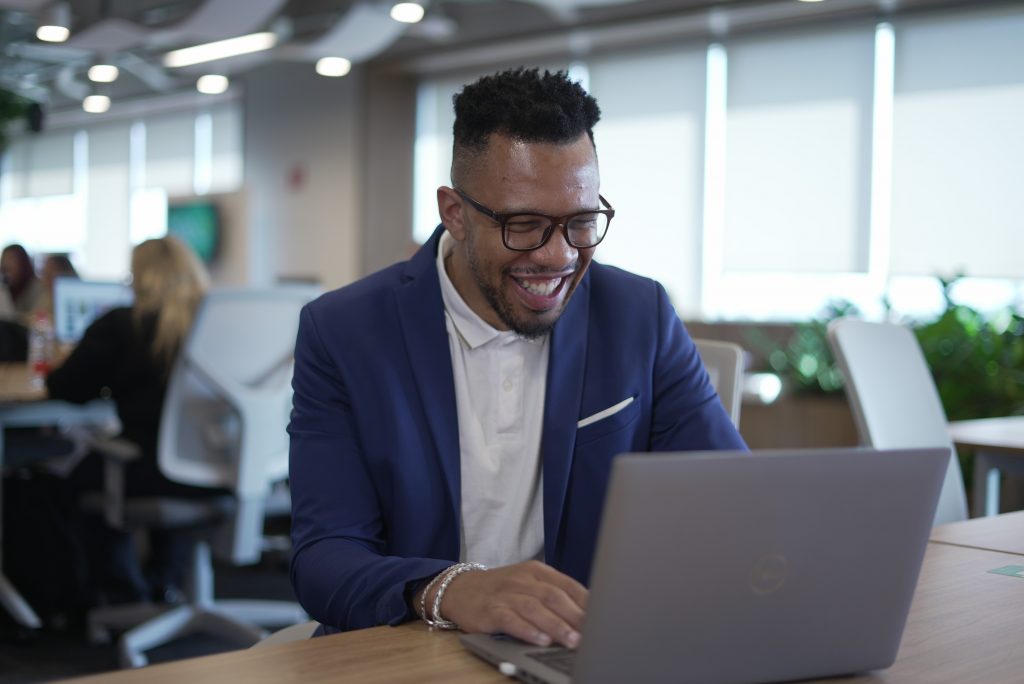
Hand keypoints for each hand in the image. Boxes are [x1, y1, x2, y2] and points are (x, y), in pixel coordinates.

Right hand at [436, 560, 587, 647]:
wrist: (460, 588)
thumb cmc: (502, 590)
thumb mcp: (529, 585)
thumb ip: (554, 596)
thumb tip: (587, 617)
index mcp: (538, 571)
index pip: (568, 585)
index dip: (587, 603)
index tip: (603, 619)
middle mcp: (523, 579)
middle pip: (554, 596)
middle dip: (575, 616)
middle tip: (592, 634)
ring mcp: (506, 594)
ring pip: (535, 608)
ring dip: (556, 626)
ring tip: (572, 641)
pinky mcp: (491, 610)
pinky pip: (511, 619)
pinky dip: (527, 630)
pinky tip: (540, 641)